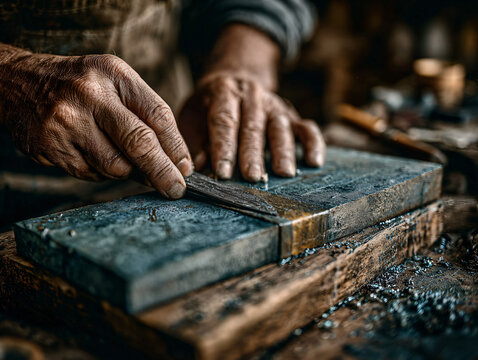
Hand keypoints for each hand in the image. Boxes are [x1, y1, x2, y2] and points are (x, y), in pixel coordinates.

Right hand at [0, 49, 192, 198]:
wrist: (19, 83)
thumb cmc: (81, 85)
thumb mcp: (115, 82)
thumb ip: (145, 114)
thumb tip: (176, 161)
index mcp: (114, 75)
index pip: (158, 116)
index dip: (177, 147)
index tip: (186, 169)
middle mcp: (90, 96)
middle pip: (140, 143)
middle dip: (163, 172)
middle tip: (176, 189)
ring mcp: (68, 123)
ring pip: (116, 166)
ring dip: (127, 171)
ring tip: (117, 155)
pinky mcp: (51, 147)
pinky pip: (91, 174)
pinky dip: (100, 171)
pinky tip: (91, 152)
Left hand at [178, 71, 325, 181]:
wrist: (235, 78)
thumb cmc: (210, 105)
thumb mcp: (194, 116)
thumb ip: (197, 141)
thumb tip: (198, 168)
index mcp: (224, 92)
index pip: (224, 121)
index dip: (223, 147)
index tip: (222, 172)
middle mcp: (252, 97)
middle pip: (253, 127)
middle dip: (253, 154)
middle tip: (252, 177)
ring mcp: (274, 106)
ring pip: (280, 128)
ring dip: (282, 151)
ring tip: (284, 173)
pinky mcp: (292, 116)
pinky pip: (307, 128)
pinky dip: (313, 143)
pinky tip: (314, 162)